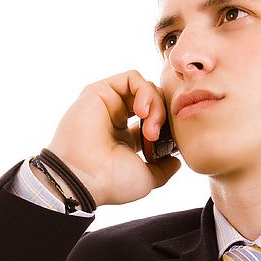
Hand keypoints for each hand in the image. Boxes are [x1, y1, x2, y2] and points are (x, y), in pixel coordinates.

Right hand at [46, 70, 181, 206]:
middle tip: (156, 136)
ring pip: (145, 89)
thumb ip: (163, 169)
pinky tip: (142, 111)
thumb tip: (176, 162)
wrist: (84, 177)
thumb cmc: (109, 182)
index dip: (168, 126)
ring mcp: (107, 105)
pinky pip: (132, 78)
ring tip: (150, 126)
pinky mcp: (99, 91)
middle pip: (153, 102)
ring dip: (155, 105)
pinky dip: (144, 91)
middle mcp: (115, 120)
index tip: (169, 143)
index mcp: (125, 139)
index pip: (153, 120)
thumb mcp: (146, 179)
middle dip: (162, 115)